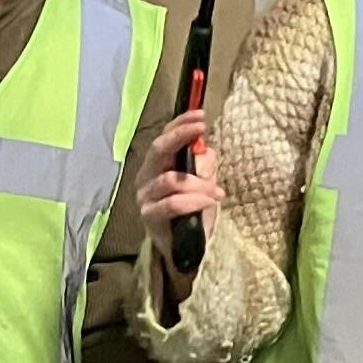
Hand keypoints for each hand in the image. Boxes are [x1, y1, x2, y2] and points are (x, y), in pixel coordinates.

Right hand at [136, 108, 218, 244]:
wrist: (184, 246)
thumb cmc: (192, 209)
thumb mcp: (203, 182)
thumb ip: (203, 164)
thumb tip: (205, 148)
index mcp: (158, 164)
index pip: (164, 137)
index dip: (181, 124)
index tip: (201, 116)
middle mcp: (146, 176)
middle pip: (158, 149)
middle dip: (180, 136)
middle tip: (201, 130)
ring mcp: (145, 196)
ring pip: (171, 179)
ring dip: (199, 183)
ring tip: (217, 192)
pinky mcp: (149, 215)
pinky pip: (172, 203)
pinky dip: (194, 201)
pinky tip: (209, 201)